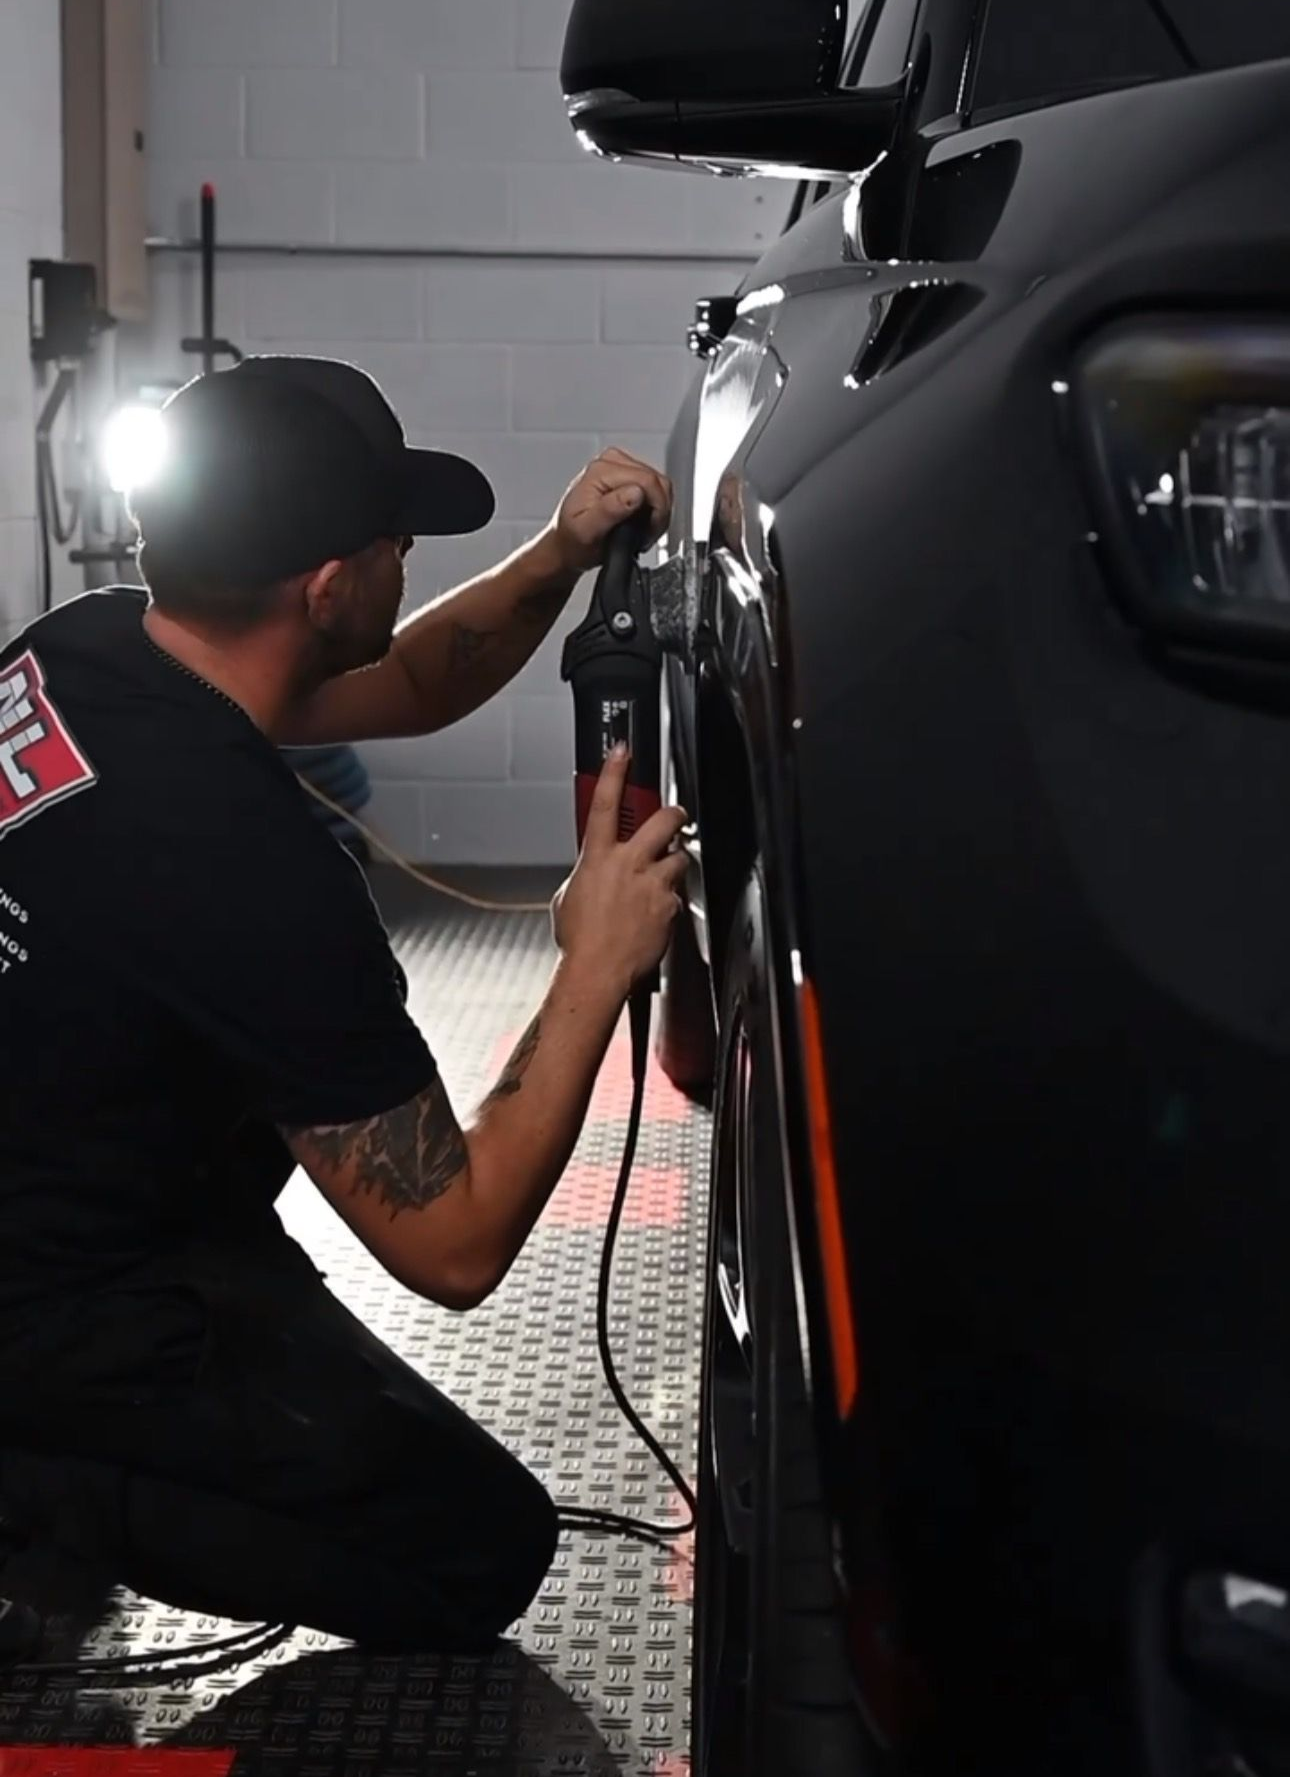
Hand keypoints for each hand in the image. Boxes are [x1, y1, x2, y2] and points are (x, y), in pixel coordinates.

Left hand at [547, 448, 674, 577]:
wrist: (567, 544)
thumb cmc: (572, 540)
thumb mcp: (587, 531)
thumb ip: (609, 510)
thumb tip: (635, 493)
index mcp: (601, 471)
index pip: (648, 481)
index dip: (656, 510)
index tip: (647, 532)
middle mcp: (612, 462)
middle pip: (658, 482)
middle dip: (659, 512)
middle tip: (646, 535)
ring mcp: (622, 466)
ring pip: (661, 486)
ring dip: (659, 512)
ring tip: (643, 532)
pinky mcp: (630, 476)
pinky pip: (657, 489)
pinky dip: (656, 510)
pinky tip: (643, 524)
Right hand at [552, 746, 687, 995]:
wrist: (597, 971)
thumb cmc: (579, 940)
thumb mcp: (569, 896)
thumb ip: (588, 874)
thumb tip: (596, 871)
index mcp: (597, 858)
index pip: (604, 803)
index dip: (614, 772)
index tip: (623, 751)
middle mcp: (628, 865)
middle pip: (663, 821)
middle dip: (674, 813)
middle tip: (675, 816)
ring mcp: (653, 885)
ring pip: (679, 859)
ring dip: (673, 865)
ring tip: (659, 881)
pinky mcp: (669, 907)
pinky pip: (676, 896)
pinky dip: (669, 902)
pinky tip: (654, 916)